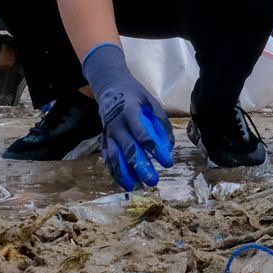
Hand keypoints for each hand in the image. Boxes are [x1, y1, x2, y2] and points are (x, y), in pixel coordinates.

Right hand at [82, 43, 174, 190]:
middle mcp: (116, 124)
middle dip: (140, 166)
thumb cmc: (135, 94)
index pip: (143, 134)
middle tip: (153, 181)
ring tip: (136, 187)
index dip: (155, 150)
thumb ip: (160, 123)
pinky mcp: (103, 138)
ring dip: (124, 173)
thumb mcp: (151, 101)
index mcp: (130, 112)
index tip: (167, 162)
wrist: (109, 85)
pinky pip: (107, 157)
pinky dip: (114, 171)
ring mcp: (107, 132)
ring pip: (114, 156)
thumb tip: (169, 147)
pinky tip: (124, 182)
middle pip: (128, 149)